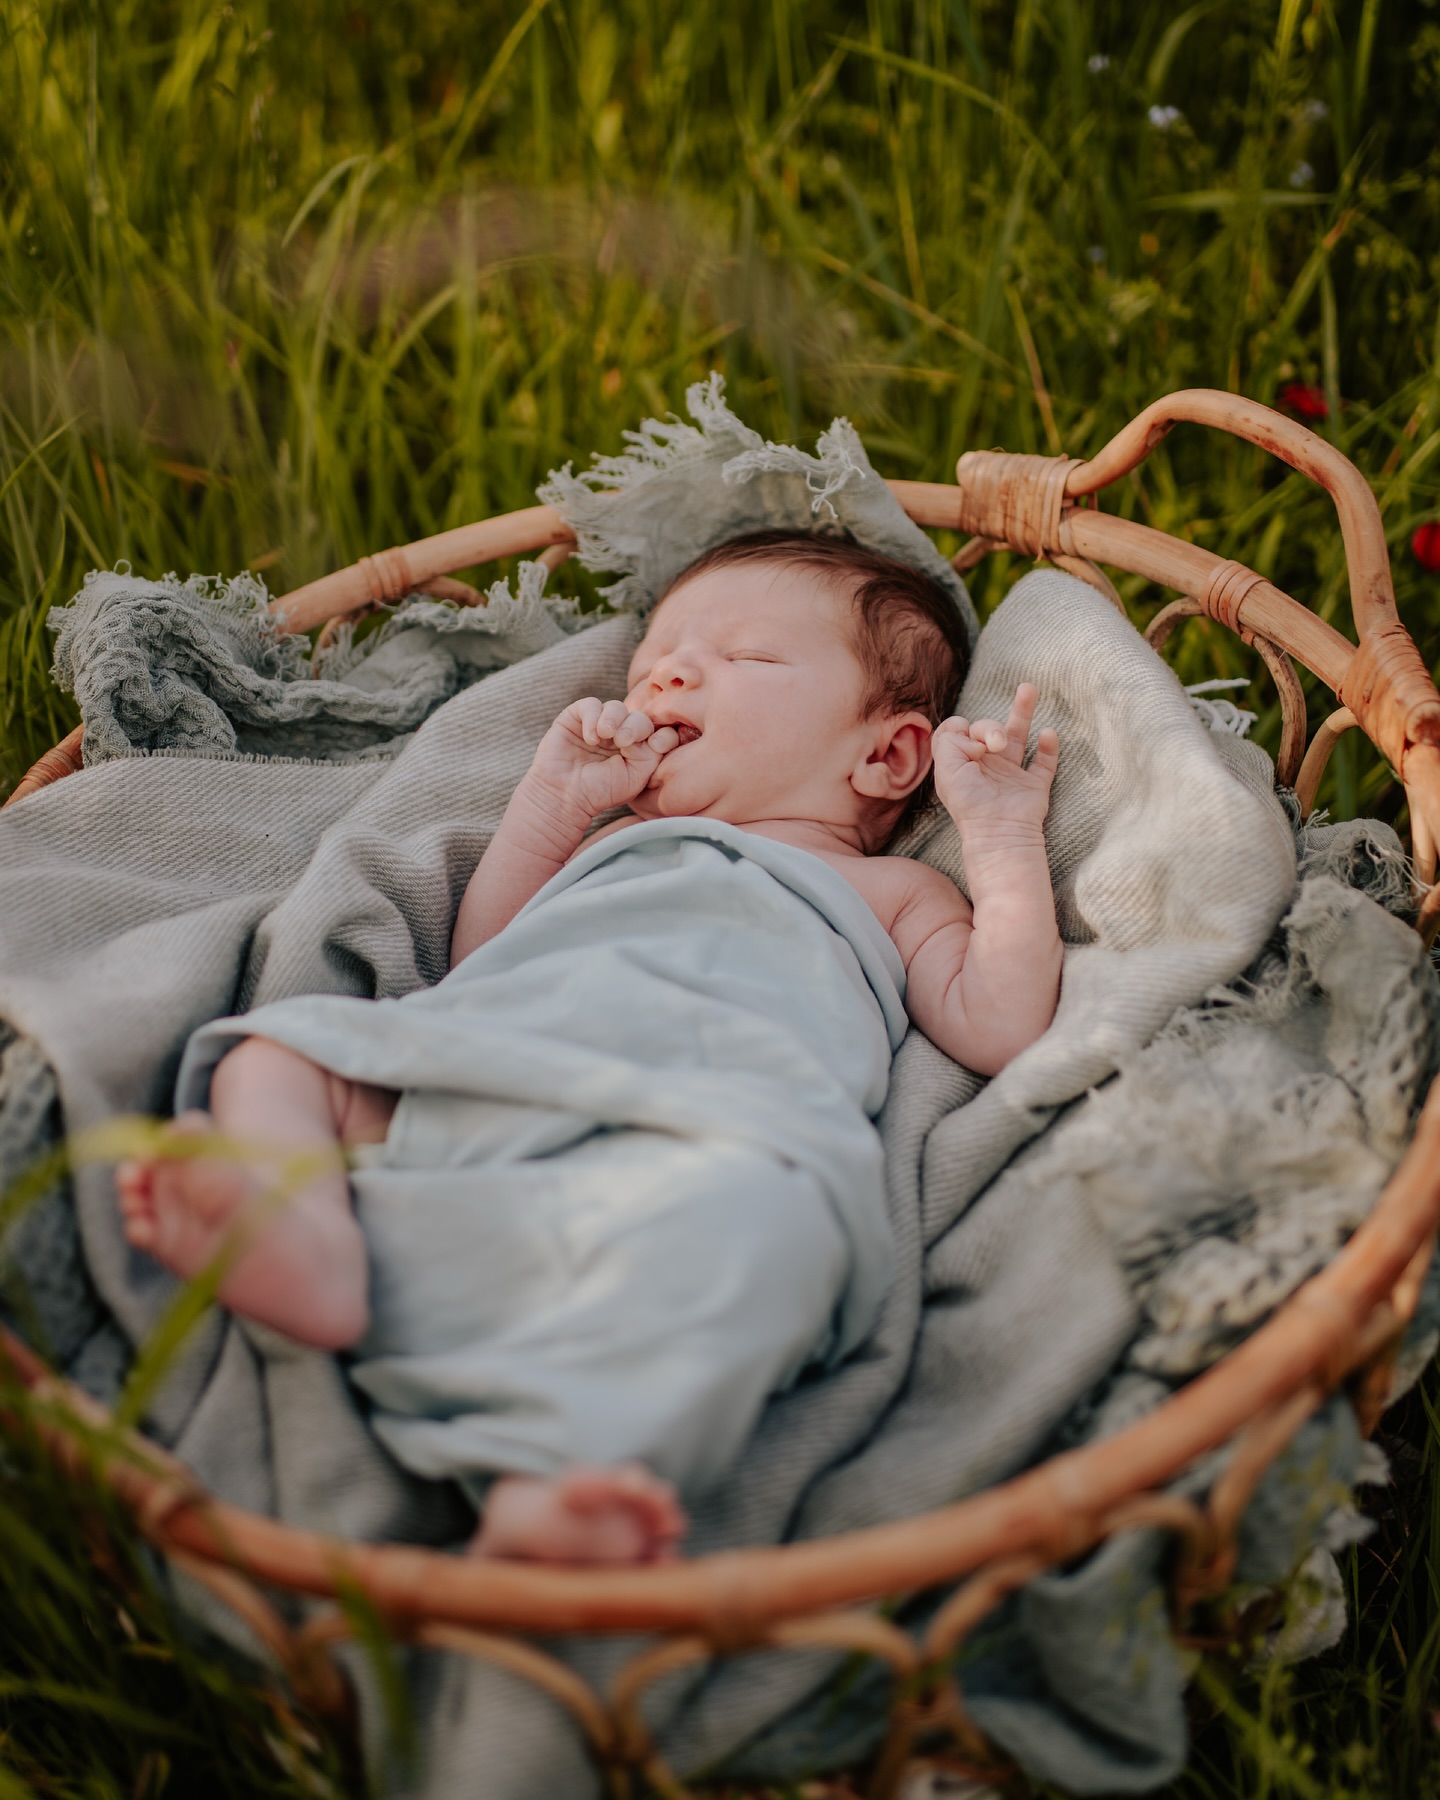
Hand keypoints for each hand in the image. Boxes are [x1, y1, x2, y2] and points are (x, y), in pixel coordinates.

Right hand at [529, 698, 679, 818]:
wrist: (565, 797)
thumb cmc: (601, 792)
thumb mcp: (637, 777)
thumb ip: (654, 754)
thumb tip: (658, 734)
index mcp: (639, 748)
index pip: (659, 730)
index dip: (662, 732)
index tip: (655, 745)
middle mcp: (621, 734)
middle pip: (639, 717)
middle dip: (635, 726)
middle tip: (623, 741)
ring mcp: (599, 724)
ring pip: (616, 707)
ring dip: (614, 718)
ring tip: (605, 736)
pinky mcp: (576, 718)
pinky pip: (591, 705)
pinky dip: (593, 717)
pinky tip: (591, 738)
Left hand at [933, 683, 1058, 835]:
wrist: (999, 831)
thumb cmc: (969, 803)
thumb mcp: (947, 769)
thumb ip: (950, 740)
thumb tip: (970, 730)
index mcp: (961, 763)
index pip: (959, 730)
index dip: (962, 727)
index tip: (968, 742)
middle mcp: (985, 766)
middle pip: (987, 728)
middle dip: (989, 726)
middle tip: (994, 742)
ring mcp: (1011, 775)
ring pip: (1018, 736)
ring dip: (1023, 711)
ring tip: (1028, 687)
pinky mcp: (1034, 785)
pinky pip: (1045, 761)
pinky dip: (1048, 746)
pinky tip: (1048, 733)